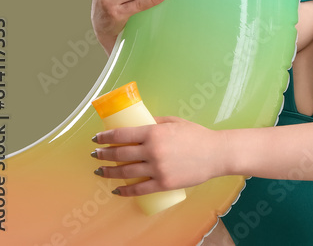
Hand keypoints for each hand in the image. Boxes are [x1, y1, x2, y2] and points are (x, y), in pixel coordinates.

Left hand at [92, 116, 227, 195]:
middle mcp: (153, 151)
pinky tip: (116, 189)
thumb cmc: (197, 135)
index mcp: (154, 133)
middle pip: (120, 154)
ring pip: (125, 172)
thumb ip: (156, 122)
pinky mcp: (163, 184)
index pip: (121, 135)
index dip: (105, 137)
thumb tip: (138, 123)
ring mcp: (157, 169)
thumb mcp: (175, 122)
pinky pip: (138, 190)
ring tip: (100, 171)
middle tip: (95, 154)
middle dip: (103, 154)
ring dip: (109, 172)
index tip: (97, 139)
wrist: (216, 153)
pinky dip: (124, 190)